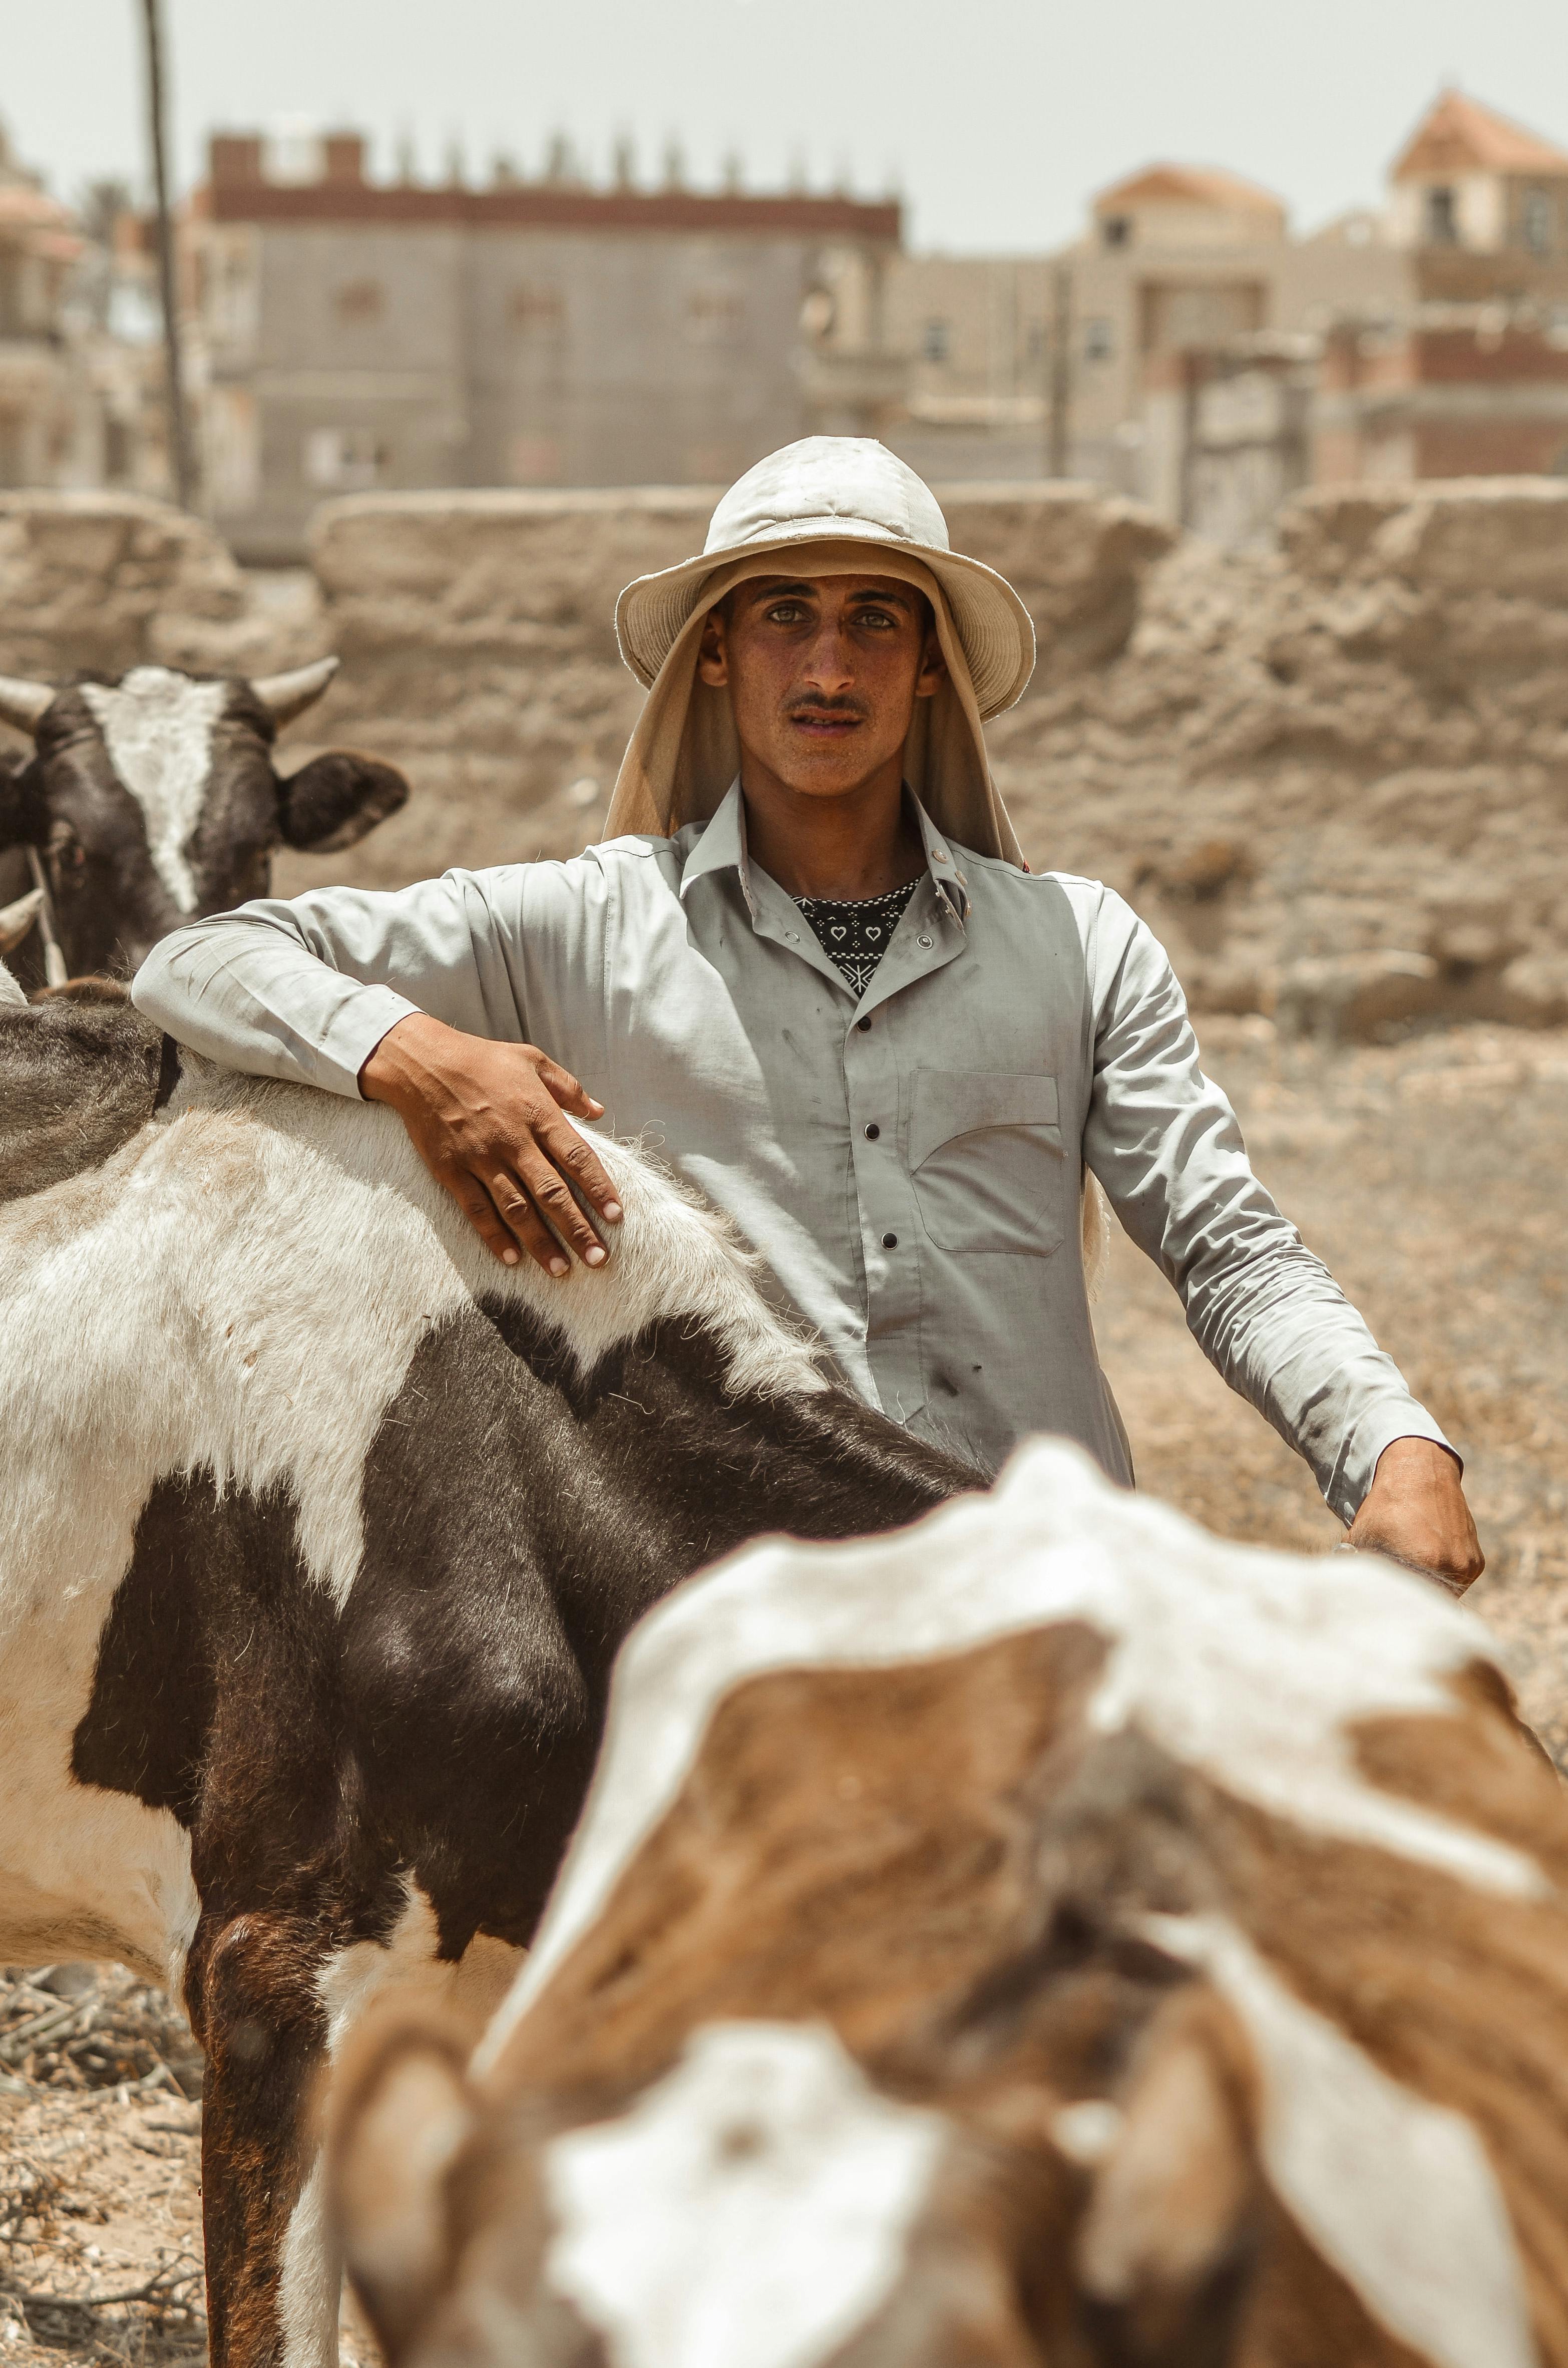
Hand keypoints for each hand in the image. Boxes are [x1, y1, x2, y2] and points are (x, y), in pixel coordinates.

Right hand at [361, 1013, 621, 1276]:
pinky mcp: (451, 1171)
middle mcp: (512, 1140)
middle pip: (551, 1192)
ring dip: (541, 1243)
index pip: (576, 1157)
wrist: (421, 1063)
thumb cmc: (482, 1059)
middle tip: (599, 1259)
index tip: (616, 1216)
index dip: (599, 1188)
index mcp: (537, 1112)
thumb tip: (599, 1111)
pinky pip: (476, 1210)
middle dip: (577, 1229)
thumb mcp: (531, 1060)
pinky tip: (511, 1259)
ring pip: (516, 1209)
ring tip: (561, 1270)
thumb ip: (568, 1088)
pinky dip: (494, 1237)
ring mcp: (480, 1159)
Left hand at [1346, 1436, 1483, 1596]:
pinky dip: (1441, 1578)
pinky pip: (1457, 1582)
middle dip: (1410, 1596)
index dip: (1392, 1600)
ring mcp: (1468, 1565)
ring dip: (1426, 1588)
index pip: (1407, 1600)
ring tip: (1409, 1571)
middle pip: (1427, 1600)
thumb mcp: (1362, 1536)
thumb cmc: (1387, 1505)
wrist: (1420, 1474)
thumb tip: (1349, 1590)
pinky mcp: (1476, 1562)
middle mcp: (1454, 1565)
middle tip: (1393, 1589)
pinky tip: (1426, 1561)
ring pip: (1444, 1594)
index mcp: (1426, 1561)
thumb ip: (1358, 1567)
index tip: (1380, 1596)